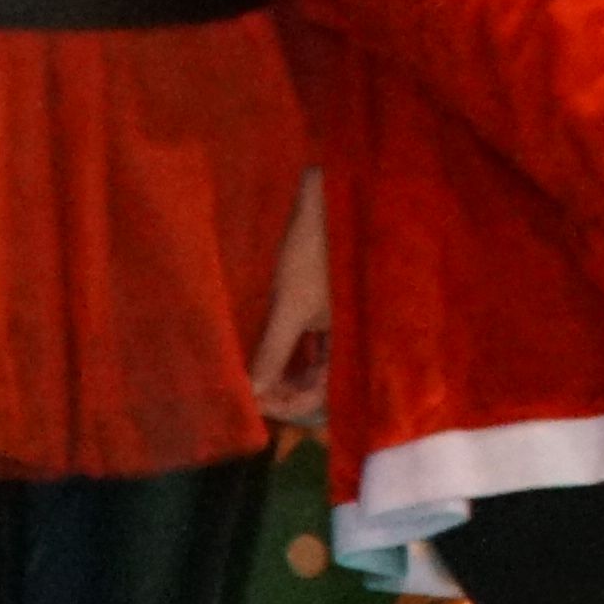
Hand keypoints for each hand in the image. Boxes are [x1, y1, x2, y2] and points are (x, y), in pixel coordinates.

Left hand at [245, 175, 331, 430]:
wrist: (333, 199)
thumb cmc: (315, 251)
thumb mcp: (290, 305)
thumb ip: (274, 351)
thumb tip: (254, 393)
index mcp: (353, 341)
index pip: (322, 394)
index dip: (288, 405)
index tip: (255, 404)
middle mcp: (350, 335)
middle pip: (318, 381)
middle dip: (283, 391)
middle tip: (250, 393)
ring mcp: (338, 319)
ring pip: (313, 360)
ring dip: (284, 371)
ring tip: (253, 376)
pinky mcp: (327, 301)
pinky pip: (310, 338)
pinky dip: (288, 348)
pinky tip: (264, 349)